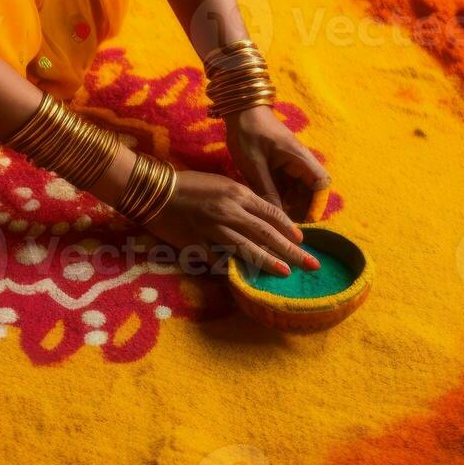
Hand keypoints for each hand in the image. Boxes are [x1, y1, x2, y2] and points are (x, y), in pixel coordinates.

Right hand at [145, 170, 318, 275]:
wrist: (153, 189)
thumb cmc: (188, 184)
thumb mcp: (221, 183)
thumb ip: (242, 199)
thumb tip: (264, 218)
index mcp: (236, 193)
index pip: (271, 213)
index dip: (288, 228)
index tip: (302, 240)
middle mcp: (229, 211)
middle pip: (266, 233)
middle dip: (291, 249)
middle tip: (310, 263)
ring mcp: (212, 229)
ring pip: (246, 248)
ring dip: (268, 262)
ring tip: (286, 273)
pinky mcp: (196, 244)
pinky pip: (218, 260)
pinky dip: (231, 269)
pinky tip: (245, 280)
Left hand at [225, 106, 330, 223]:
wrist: (239, 109)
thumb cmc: (248, 133)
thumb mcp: (254, 165)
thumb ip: (267, 190)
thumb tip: (277, 216)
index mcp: (300, 158)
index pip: (321, 184)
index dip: (317, 203)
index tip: (304, 218)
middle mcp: (300, 162)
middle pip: (310, 190)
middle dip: (301, 207)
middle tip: (284, 221)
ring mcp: (290, 163)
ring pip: (298, 189)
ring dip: (290, 202)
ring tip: (275, 215)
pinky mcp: (280, 164)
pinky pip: (286, 184)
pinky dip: (281, 195)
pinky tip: (268, 203)